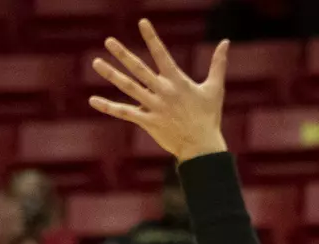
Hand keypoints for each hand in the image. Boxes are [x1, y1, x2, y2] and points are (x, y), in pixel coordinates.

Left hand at [89, 19, 228, 161]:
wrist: (201, 147)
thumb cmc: (209, 116)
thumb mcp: (215, 87)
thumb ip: (218, 63)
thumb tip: (226, 41)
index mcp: (177, 80)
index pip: (161, 53)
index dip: (151, 37)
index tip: (142, 22)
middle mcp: (162, 91)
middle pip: (138, 69)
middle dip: (123, 54)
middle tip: (108, 41)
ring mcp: (153, 106)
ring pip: (128, 87)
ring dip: (111, 74)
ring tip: (96, 62)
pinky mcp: (147, 121)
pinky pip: (124, 113)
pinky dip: (108, 107)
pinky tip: (92, 100)